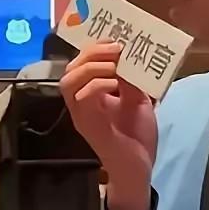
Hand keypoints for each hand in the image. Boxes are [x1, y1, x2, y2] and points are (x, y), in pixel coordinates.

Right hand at [60, 43, 157, 209]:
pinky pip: (82, 98)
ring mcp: (81, 113)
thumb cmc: (137, 135)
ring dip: (91, 67)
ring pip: (68, 81)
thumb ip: (130, 79)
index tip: (115, 41)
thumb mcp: (137, 99)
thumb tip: (128, 55)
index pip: (81, 63)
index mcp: (91, 93)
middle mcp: (80, 101)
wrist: (139, 169)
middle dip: (92, 53)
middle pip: (71, 68)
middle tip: (116, 49)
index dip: (94, 48)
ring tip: (114, 64)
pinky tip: (115, 83)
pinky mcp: (87, 124)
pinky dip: (98, 84)